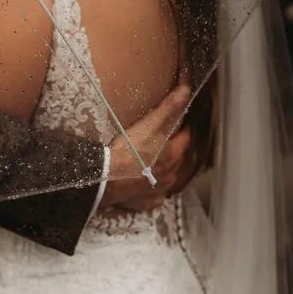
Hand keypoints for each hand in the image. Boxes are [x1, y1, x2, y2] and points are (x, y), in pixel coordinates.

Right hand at [99, 85, 191, 213]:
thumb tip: (187, 90)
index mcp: (173, 156)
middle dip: (174, 150)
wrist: (106, 179)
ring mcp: (158, 191)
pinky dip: (152, 190)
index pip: (186, 139)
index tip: (180, 123)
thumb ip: (169, 108)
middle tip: (165, 140)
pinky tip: (145, 185)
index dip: (184, 130)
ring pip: (167, 179)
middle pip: (178, 160)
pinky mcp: (145, 203)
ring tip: (154, 162)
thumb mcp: (149, 125)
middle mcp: (170, 176)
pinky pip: (154, 196)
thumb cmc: (128, 151)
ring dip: (164, 170)